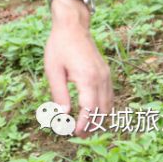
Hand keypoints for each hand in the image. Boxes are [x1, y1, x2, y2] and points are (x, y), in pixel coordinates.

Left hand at [44, 2, 112, 136]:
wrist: (72, 26)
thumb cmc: (59, 46)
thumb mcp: (53, 69)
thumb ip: (59, 93)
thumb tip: (62, 114)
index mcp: (87, 78)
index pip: (90, 109)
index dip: (83, 123)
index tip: (74, 132)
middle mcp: (101, 78)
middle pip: (102, 110)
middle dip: (92, 125)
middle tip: (78, 134)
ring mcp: (106, 76)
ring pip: (109, 105)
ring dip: (100, 118)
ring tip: (86, 127)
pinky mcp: (106, 74)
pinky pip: (109, 96)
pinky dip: (104, 108)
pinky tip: (94, 113)